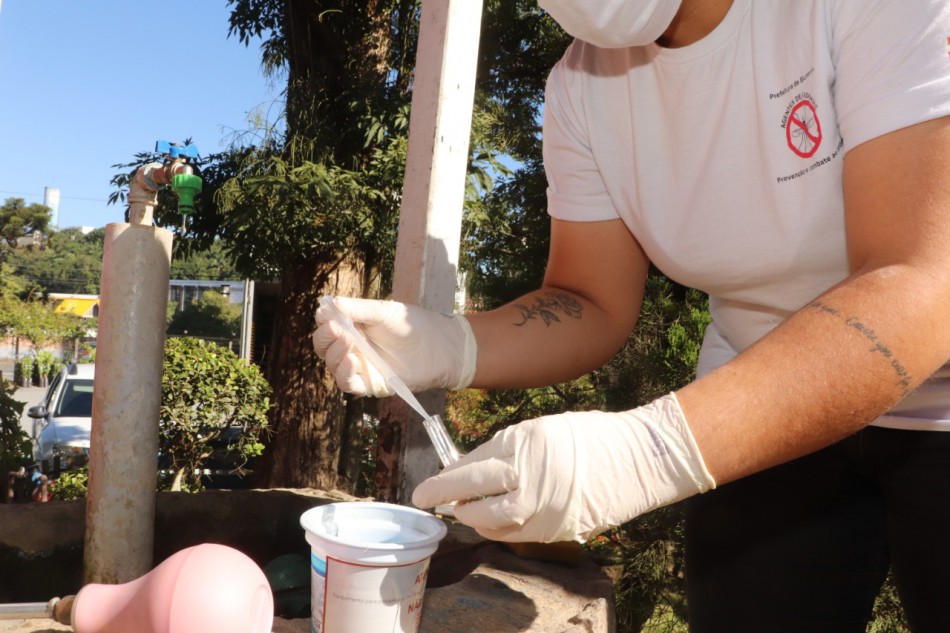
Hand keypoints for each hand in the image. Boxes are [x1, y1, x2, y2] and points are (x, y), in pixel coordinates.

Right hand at [312, 297, 476, 396]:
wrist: (437, 347)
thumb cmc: (411, 325)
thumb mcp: (383, 311)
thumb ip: (358, 309)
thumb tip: (330, 303)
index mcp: (352, 327)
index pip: (327, 326)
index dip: (323, 321)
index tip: (327, 314)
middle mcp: (352, 347)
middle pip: (324, 347)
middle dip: (325, 338)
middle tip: (337, 329)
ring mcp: (360, 366)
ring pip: (332, 365)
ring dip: (335, 354)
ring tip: (349, 342)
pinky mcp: (370, 384)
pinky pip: (348, 384)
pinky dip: (344, 374)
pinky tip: (353, 361)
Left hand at [412, 393, 714, 542]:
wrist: (642, 458)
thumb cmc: (595, 436)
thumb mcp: (547, 429)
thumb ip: (513, 448)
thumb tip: (476, 468)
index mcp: (528, 441)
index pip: (476, 460)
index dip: (451, 472)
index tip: (435, 479)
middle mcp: (532, 472)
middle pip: (474, 486)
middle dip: (443, 493)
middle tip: (423, 498)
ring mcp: (545, 503)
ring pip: (491, 518)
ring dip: (469, 516)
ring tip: (460, 511)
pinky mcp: (557, 528)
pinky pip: (516, 533)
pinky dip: (496, 530)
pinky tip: (488, 524)